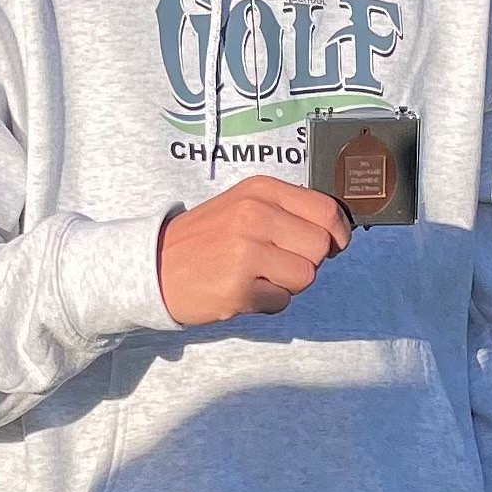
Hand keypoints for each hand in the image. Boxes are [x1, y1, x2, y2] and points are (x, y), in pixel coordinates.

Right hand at [156, 176, 351, 327]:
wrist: (154, 266)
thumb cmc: (206, 239)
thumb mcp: (244, 205)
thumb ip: (286, 211)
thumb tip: (335, 230)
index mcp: (260, 190)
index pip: (326, 210)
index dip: (337, 233)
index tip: (332, 244)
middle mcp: (254, 214)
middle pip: (320, 246)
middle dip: (307, 261)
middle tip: (277, 262)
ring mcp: (246, 250)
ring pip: (306, 276)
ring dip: (287, 283)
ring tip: (256, 275)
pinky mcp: (239, 287)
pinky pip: (282, 301)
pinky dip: (267, 302)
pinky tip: (241, 289)